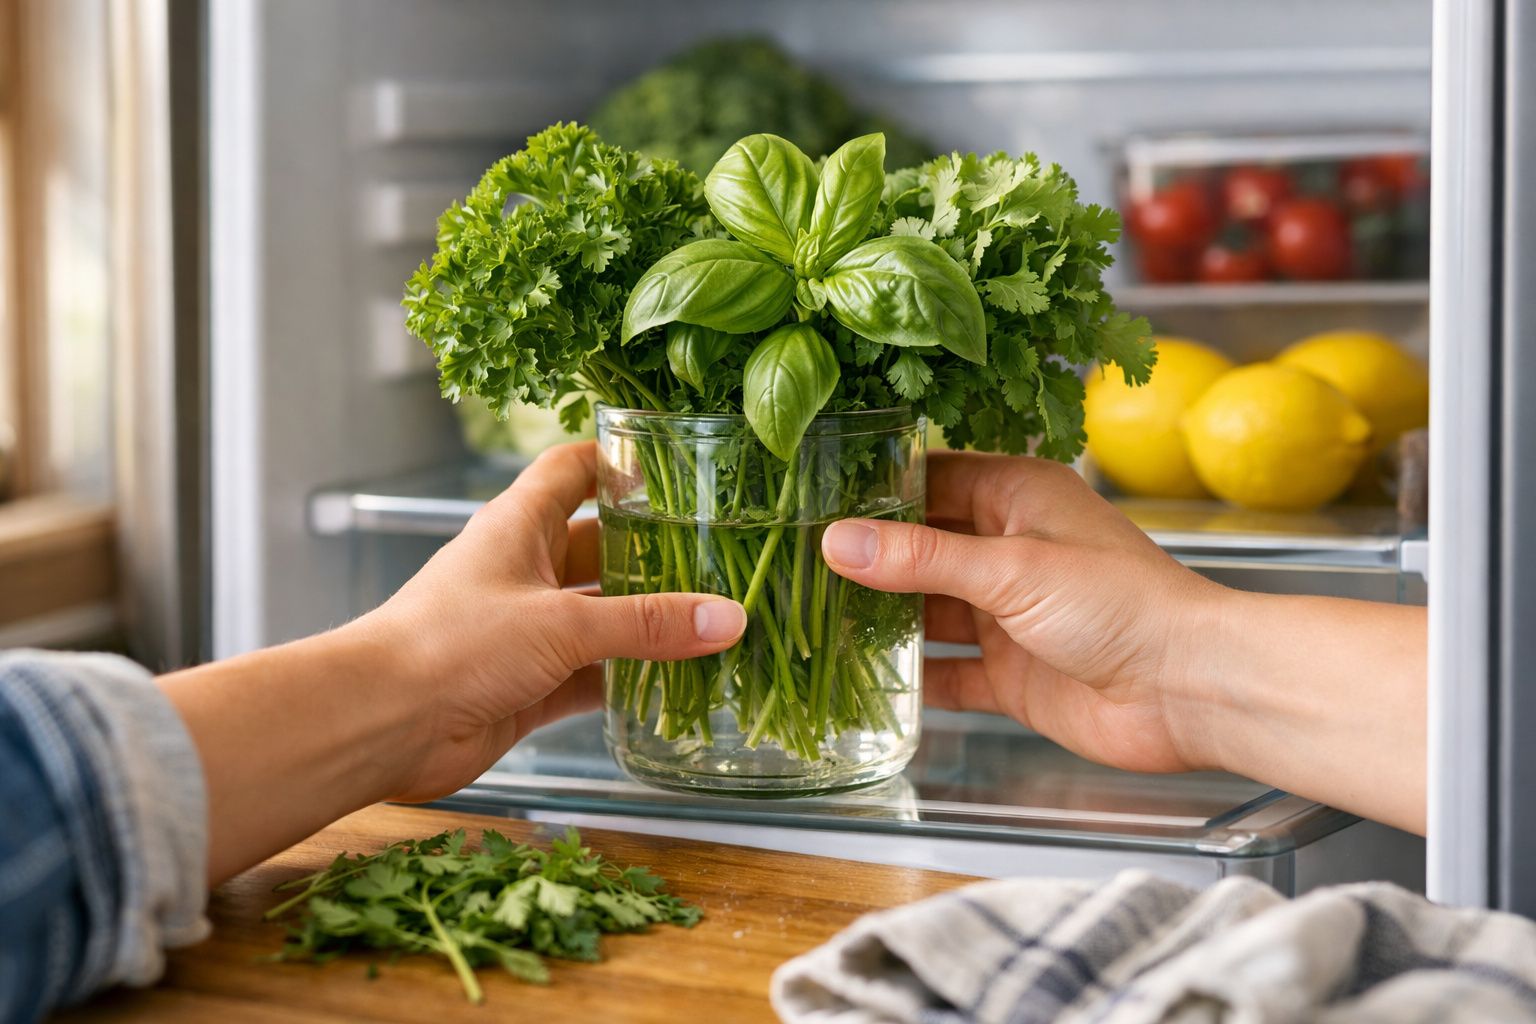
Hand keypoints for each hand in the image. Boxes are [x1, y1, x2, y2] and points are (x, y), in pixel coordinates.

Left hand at [162, 441, 747, 880]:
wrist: (380, 723)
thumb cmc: (452, 644)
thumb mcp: (562, 623)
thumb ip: (647, 624)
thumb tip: (726, 617)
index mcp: (521, 525)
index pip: (575, 469)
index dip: (622, 461)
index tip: (681, 468)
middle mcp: (525, 570)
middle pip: (602, 548)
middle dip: (656, 555)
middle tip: (721, 558)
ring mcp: (526, 629)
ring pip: (603, 617)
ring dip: (649, 624)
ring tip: (715, 623)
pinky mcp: (529, 683)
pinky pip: (593, 675)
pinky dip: (631, 681)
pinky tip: (676, 686)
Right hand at [821, 450, 1427, 833]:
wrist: (1192, 691)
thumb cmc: (1124, 605)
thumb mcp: (1012, 569)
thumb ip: (920, 559)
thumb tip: (836, 542)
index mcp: (1017, 497)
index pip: (929, 479)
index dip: (871, 490)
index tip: (807, 498)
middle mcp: (1009, 549)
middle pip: (920, 548)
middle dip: (865, 560)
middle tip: (790, 564)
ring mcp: (1009, 615)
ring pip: (927, 611)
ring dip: (880, 620)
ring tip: (807, 621)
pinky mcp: (1011, 673)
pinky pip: (947, 672)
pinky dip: (910, 679)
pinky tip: (860, 683)